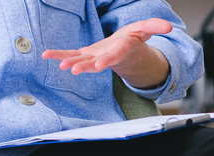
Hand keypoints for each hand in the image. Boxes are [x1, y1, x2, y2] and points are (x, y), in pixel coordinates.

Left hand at [42, 18, 171, 89]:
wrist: (124, 52)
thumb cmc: (133, 40)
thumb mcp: (146, 29)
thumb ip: (155, 26)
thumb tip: (167, 26)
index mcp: (120, 51)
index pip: (114, 56)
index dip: (108, 60)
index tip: (100, 65)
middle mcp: (106, 57)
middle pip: (95, 63)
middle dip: (85, 66)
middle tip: (74, 70)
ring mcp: (94, 58)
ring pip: (80, 61)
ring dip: (69, 62)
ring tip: (60, 64)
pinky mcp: (85, 55)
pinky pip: (70, 55)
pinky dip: (59, 55)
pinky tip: (46, 54)